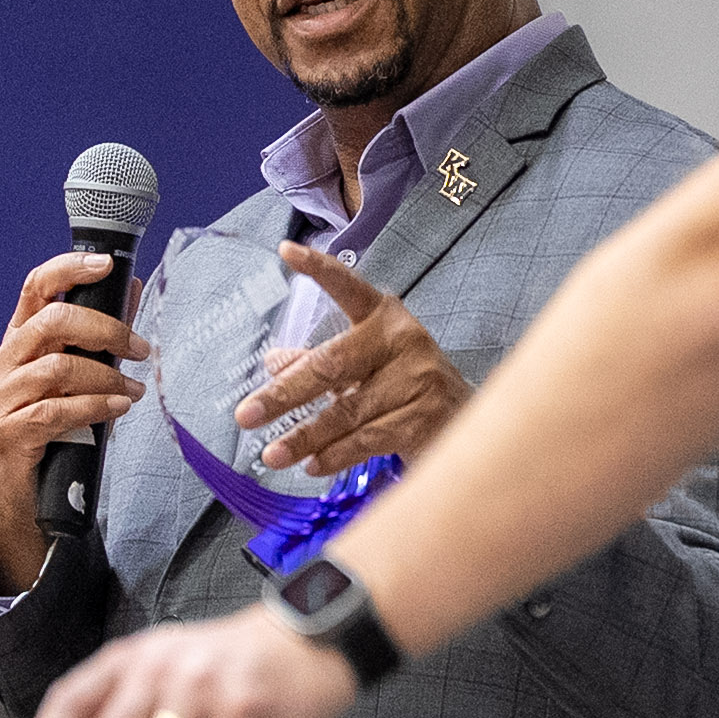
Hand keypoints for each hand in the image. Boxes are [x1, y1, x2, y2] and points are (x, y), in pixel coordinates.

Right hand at [0, 252, 152, 591]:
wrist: (31, 489)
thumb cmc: (61, 421)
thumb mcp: (84, 370)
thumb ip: (103, 330)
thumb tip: (130, 283)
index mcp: (24, 336)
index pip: (36, 286)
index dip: (69, 268)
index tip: (107, 263)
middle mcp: (9, 360)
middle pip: (53, 322)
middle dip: (106, 330)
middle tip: (141, 348)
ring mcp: (5, 396)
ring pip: (58, 368)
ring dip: (107, 376)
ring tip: (134, 390)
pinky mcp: (9, 431)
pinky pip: (55, 410)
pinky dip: (95, 407)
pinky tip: (119, 409)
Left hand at [235, 243, 473, 474]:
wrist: (472, 423)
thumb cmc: (407, 388)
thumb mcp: (365, 368)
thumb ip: (322, 364)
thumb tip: (272, 363)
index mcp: (385, 318)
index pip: (349, 287)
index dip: (319, 269)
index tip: (285, 252)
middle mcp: (404, 340)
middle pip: (332, 364)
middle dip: (285, 393)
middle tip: (246, 415)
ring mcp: (418, 379)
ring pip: (347, 411)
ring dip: (304, 436)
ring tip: (272, 454)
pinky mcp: (425, 418)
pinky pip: (368, 438)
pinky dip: (335, 454)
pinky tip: (312, 465)